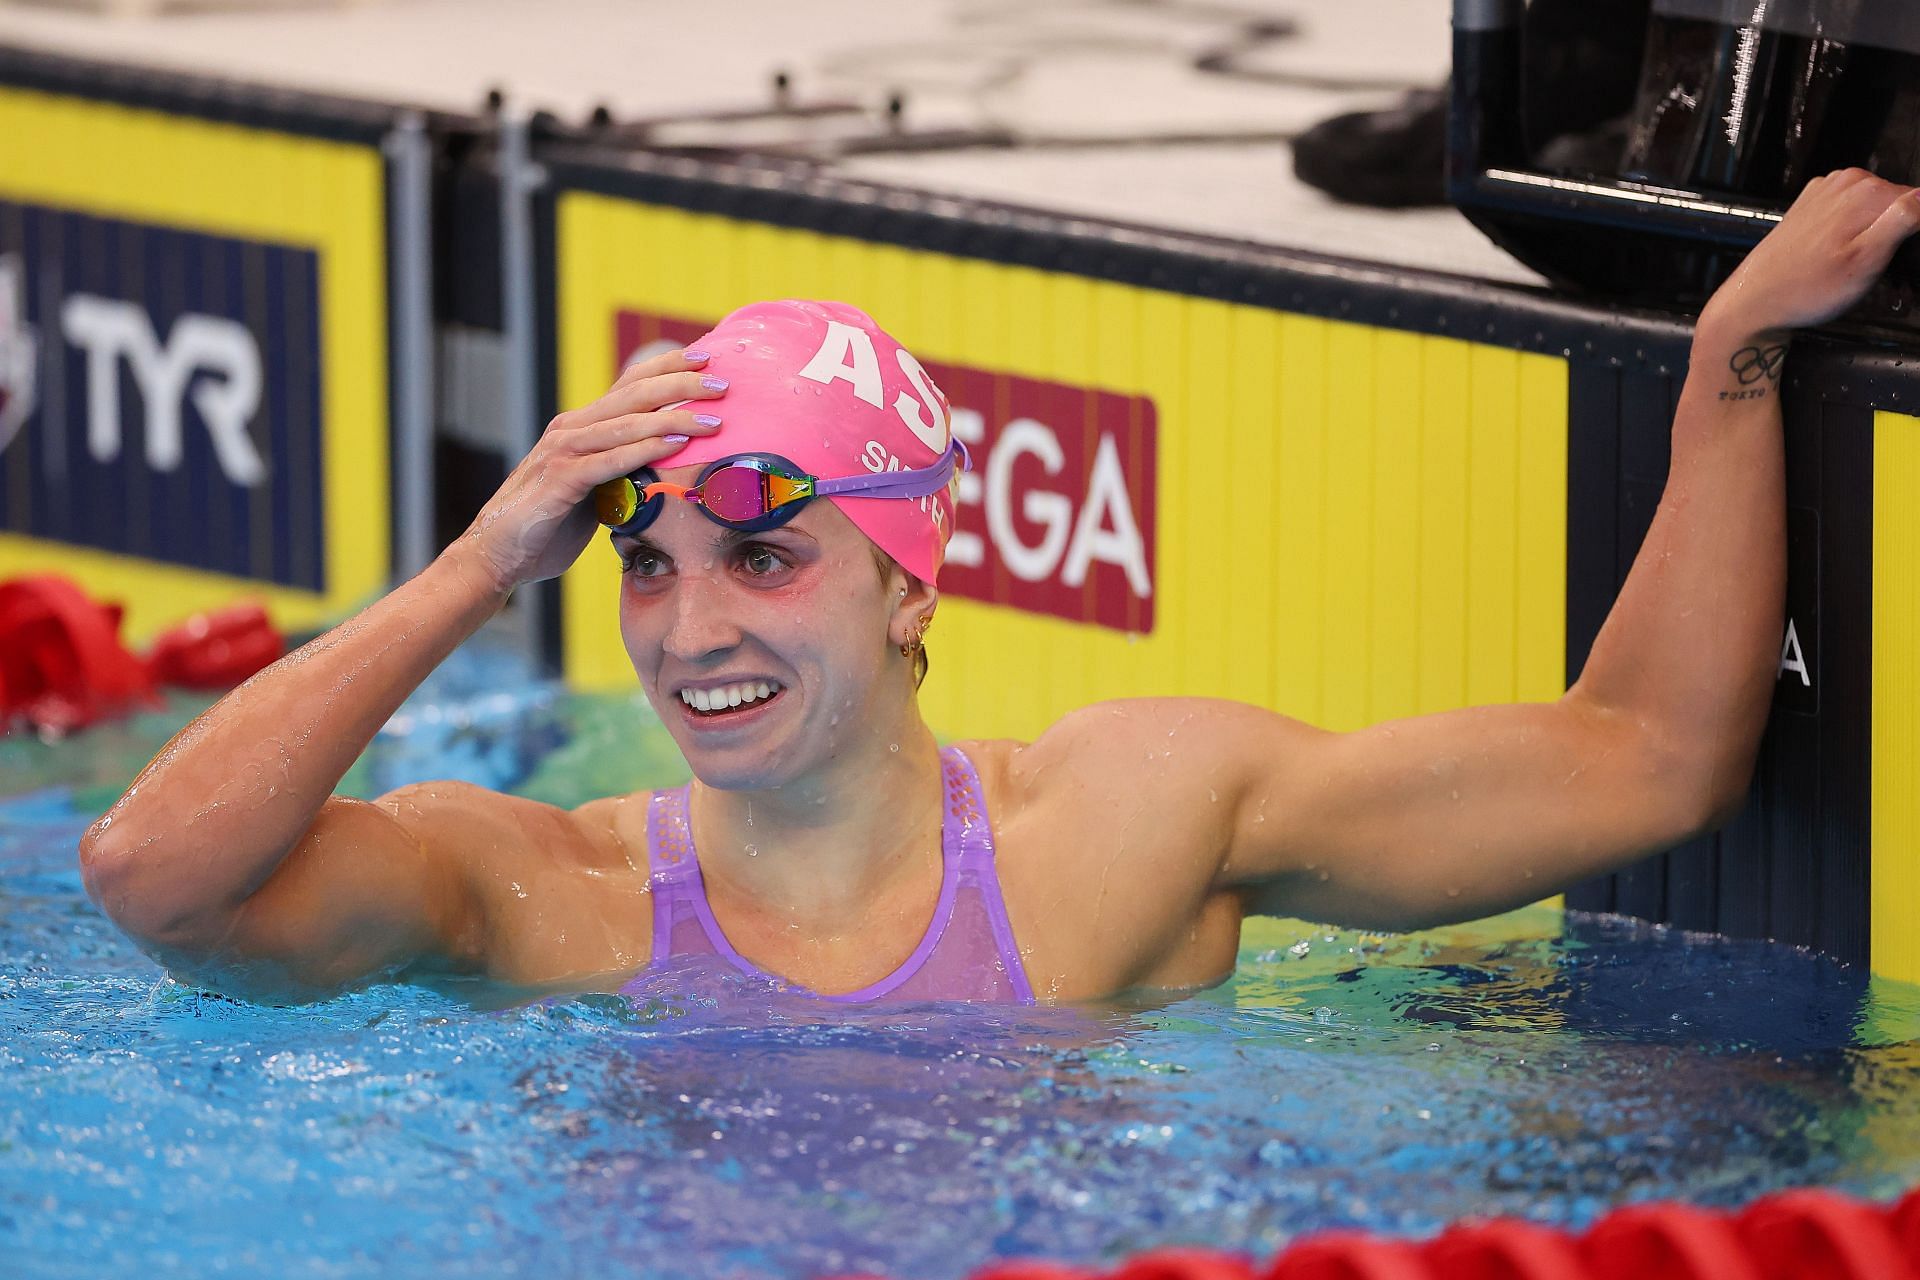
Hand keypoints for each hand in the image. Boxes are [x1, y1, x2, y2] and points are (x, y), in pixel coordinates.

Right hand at [455, 348, 724, 590]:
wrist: (498, 555)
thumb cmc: (549, 525)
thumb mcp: (594, 491)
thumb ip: (621, 472)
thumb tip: (664, 471)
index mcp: (581, 426)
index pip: (631, 385)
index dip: (668, 368)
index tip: (707, 359)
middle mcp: (572, 429)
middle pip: (634, 394)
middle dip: (680, 384)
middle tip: (722, 381)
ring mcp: (564, 452)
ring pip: (627, 424)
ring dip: (673, 418)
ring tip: (712, 418)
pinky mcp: (560, 481)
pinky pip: (609, 461)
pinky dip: (644, 450)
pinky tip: (675, 445)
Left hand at [1704, 168, 1919, 339]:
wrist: (1754, 301)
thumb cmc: (1807, 288)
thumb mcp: (1868, 259)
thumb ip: (1904, 220)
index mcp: (1867, 190)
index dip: (1915, 235)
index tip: (1901, 259)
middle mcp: (1847, 182)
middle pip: (1897, 204)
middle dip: (1897, 234)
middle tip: (1879, 269)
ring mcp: (1826, 191)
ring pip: (1873, 208)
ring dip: (1875, 233)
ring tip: (1856, 265)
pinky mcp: (1811, 205)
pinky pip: (1848, 211)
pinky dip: (1852, 230)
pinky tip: (1839, 254)